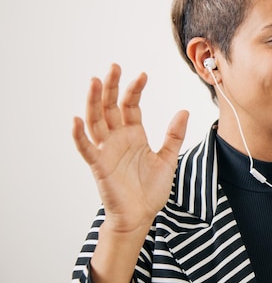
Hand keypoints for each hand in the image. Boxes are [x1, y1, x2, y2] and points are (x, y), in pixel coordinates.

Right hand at [72, 64, 188, 233]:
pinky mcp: (99, 166)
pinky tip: (76, 119)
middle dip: (111, 87)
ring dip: (93, 102)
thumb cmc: (151, 189)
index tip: (142, 74)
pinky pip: (86, 148)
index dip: (134, 90)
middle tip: (114, 67)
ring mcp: (106, 151)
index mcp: (134, 134)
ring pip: (96, 121)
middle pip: (110, 107)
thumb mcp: (168, 158)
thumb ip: (174, 135)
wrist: (142, 215)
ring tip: (95, 81)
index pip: (130, 106)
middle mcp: (118, 139)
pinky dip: (79, 135)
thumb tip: (184, 111)